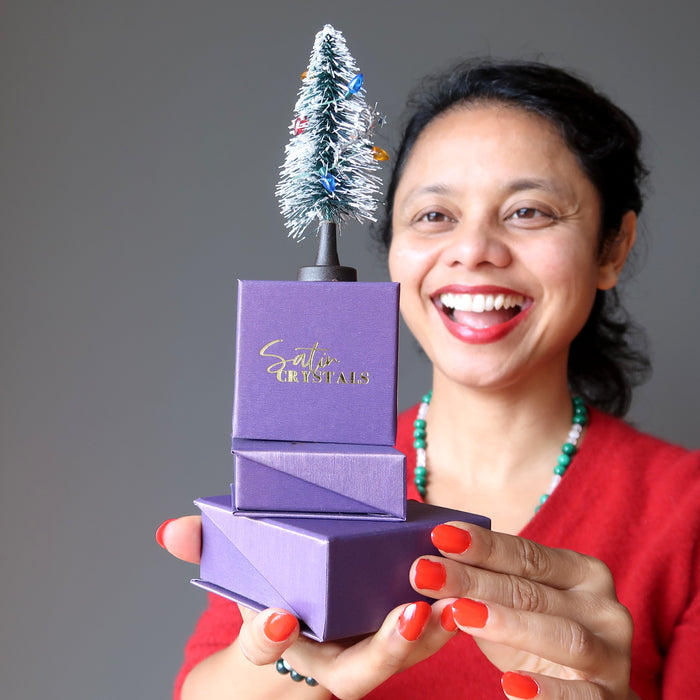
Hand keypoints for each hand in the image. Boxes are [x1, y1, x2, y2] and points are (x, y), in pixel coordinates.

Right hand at [156, 516, 457, 698]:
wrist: (286, 646)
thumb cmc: (264, 603)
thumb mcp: (232, 574)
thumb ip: (206, 547)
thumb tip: (170, 531)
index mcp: (276, 640)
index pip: (264, 645)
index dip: (267, 634)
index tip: (277, 615)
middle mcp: (320, 661)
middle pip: (352, 671)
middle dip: (382, 648)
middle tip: (408, 616)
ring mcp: (358, 658)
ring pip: (397, 660)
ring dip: (428, 634)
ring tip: (454, 600)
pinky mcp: (388, 644)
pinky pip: (419, 641)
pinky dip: (442, 619)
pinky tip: (466, 588)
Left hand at [412, 522, 636, 698]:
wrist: (587, 695)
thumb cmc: (538, 638)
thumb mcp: (513, 606)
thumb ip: (484, 582)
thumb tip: (426, 560)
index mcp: (583, 573)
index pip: (528, 554)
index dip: (483, 545)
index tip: (440, 535)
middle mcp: (604, 608)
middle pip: (533, 592)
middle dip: (474, 581)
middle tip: (424, 572)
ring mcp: (613, 656)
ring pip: (564, 635)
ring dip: (508, 624)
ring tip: (459, 614)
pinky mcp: (612, 699)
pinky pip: (581, 697)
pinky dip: (546, 692)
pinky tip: (509, 685)